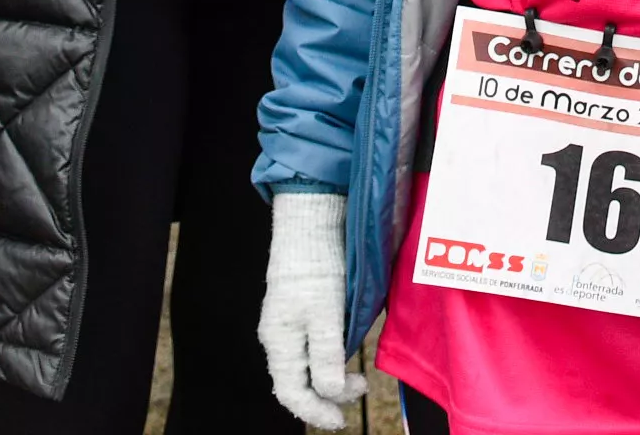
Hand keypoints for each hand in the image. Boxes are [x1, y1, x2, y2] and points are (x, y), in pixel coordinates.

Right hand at [260, 191, 364, 427]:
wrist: (312, 223)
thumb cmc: (316, 268)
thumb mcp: (325, 315)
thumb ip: (326, 356)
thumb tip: (331, 393)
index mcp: (279, 342)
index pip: (290, 393)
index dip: (315, 411)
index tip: (342, 418)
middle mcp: (280, 336)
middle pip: (299, 382)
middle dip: (327, 396)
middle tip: (359, 391)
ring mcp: (290, 322)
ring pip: (308, 365)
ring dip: (332, 377)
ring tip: (357, 377)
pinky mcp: (302, 308)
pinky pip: (314, 346)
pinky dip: (331, 357)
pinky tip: (347, 352)